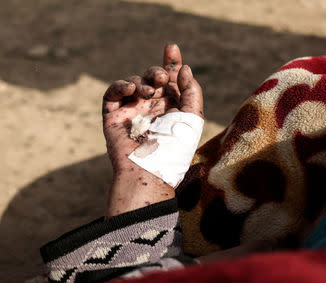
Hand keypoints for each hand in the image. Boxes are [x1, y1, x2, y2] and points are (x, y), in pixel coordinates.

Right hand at [102, 44, 203, 216]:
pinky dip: (120, 86)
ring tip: (149, 94)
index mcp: (172, 108)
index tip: (172, 47)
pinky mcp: (113, 116)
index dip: (171, 63)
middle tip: (161, 78)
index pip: (171, 80)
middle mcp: (152, 107)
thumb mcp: (192, 118)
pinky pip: (112, 94)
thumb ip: (191, 92)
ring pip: (134, 83)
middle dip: (157, 72)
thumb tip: (184, 68)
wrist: (149, 170)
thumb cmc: (174, 148)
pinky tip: (130, 90)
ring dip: (142, 82)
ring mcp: (132, 111)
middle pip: (153, 77)